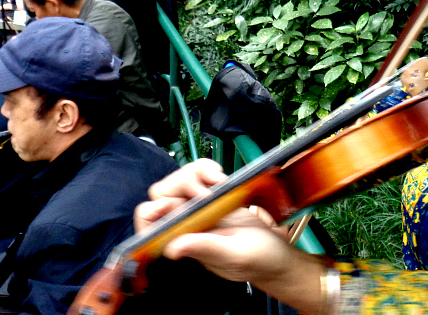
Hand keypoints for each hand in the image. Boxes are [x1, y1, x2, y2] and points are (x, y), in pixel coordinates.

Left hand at [134, 160, 323, 311]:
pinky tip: (221, 175)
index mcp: (182, 243)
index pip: (149, 227)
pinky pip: (197, 174)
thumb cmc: (258, 259)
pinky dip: (206, 168)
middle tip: (207, 188)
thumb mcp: (233, 254)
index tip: (170, 204)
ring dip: (195, 172)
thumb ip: (204, 247)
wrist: (279, 252)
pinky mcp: (210, 196)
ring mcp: (197, 209)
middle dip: (181, 183)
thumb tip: (172, 248)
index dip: (151, 212)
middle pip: (162, 194)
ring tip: (219, 179)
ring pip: (178, 180)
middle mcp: (184, 225)